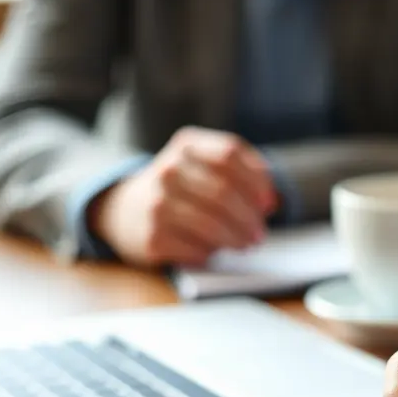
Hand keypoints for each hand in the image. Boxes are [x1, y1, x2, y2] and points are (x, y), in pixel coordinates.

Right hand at [88, 127, 276, 266]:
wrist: (126, 210)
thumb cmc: (182, 188)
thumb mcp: (206, 166)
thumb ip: (243, 173)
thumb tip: (270, 202)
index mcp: (187, 145)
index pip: (229, 154)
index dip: (256, 180)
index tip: (268, 203)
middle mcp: (167, 169)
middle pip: (223, 191)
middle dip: (249, 217)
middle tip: (260, 233)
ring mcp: (156, 202)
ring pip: (211, 223)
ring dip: (237, 238)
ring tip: (246, 244)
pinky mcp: (153, 236)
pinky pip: (195, 248)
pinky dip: (212, 252)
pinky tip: (215, 251)